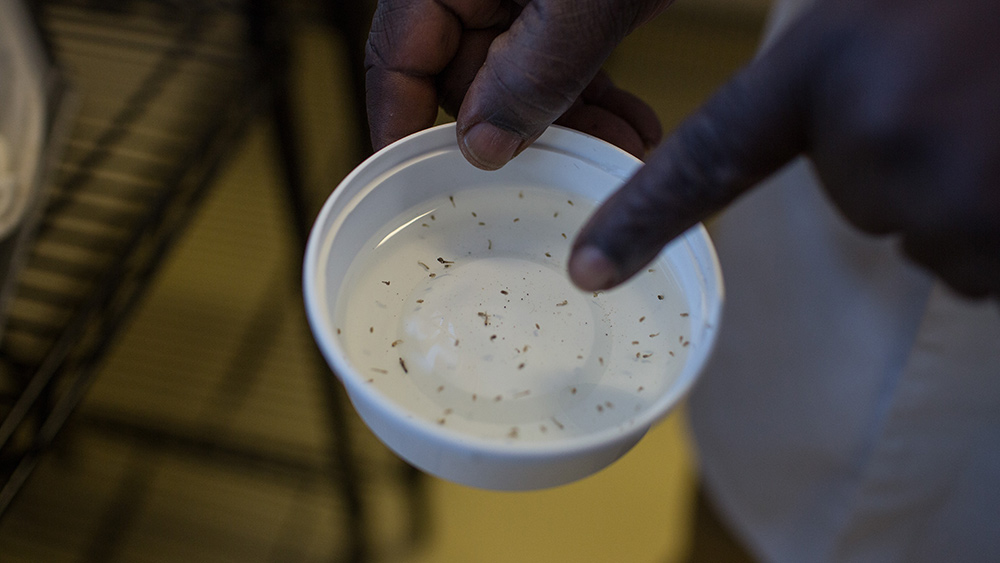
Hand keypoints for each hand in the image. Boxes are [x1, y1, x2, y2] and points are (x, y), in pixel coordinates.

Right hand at [364, 0, 671, 165]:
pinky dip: (597, 97)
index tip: (417, 184)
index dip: (401, 127)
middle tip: (567, 174)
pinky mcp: (569, 0)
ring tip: (619, 149)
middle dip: (519, 135)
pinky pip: (564, 61)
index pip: (398, 59)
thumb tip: (482, 146)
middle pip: (468, 81)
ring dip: (572, 123)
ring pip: (522, 80)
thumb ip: (532, 73)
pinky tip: (631, 126)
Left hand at [568, 0, 999, 297]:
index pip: (708, 159)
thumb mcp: (877, 2)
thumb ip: (828, 73)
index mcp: (827, 64)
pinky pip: (981, 260)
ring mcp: (953, 196)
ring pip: (924, 234)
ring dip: (962, 190)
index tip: (586, 273)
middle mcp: (875, 139)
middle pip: (856, 201)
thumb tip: (819, 140)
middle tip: (966, 85)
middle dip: (901, 158)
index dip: (642, 220)